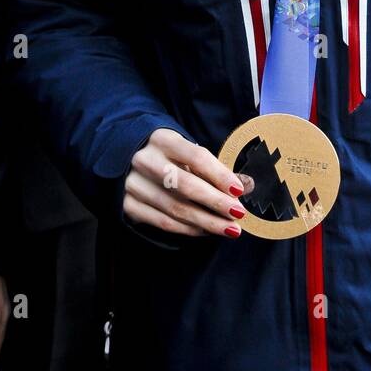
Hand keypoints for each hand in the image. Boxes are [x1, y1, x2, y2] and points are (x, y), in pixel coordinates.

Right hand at [123, 128, 253, 237]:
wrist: (124, 157)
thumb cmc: (165, 154)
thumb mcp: (184, 149)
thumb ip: (211, 167)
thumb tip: (245, 185)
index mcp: (162, 140)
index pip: (196, 158)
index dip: (219, 175)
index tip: (239, 191)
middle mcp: (145, 160)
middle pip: (186, 186)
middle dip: (216, 203)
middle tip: (239, 214)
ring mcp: (132, 184)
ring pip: (175, 209)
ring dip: (207, 222)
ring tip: (230, 228)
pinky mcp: (127, 205)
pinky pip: (163, 222)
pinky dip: (188, 229)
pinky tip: (206, 231)